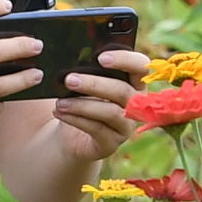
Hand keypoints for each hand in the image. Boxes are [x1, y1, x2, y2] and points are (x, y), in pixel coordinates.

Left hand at [41, 47, 151, 161]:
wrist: (72, 134)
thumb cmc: (82, 99)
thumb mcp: (87, 83)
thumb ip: (88, 69)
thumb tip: (74, 59)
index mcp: (134, 82)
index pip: (141, 67)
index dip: (125, 60)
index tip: (101, 57)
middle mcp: (136, 104)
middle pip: (123, 91)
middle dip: (94, 84)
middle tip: (69, 79)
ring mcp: (126, 126)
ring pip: (110, 112)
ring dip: (81, 105)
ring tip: (60, 101)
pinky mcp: (112, 143)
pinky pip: (96, 129)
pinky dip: (75, 119)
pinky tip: (59, 112)